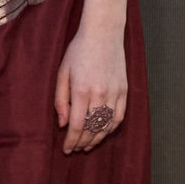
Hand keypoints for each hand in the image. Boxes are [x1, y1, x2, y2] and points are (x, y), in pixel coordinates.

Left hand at [54, 22, 127, 153]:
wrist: (103, 34)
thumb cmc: (78, 51)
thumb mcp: (62, 73)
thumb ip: (60, 100)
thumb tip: (62, 124)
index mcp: (81, 91)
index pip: (76, 125)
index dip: (71, 141)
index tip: (66, 149)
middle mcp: (99, 95)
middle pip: (91, 128)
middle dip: (82, 142)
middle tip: (75, 149)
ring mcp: (114, 93)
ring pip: (106, 126)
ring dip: (97, 139)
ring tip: (87, 145)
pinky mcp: (124, 91)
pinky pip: (119, 117)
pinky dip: (111, 128)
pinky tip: (103, 133)